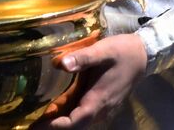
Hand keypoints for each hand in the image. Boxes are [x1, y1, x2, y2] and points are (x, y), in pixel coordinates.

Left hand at [31, 33, 147, 128]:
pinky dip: (66, 116)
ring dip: (58, 123)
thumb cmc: (122, 52)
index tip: (35, 125)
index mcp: (98, 100)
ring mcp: (101, 108)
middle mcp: (100, 109)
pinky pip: (81, 115)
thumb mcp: (102, 51)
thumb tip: (60, 63)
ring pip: (77, 122)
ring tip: (36, 121)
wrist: (144, 53)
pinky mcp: (100, 103)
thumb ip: (82, 58)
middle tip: (29, 127)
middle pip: (74, 127)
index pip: (74, 122)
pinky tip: (51, 111)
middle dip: (51, 128)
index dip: (54, 127)